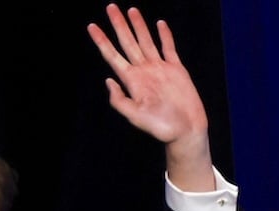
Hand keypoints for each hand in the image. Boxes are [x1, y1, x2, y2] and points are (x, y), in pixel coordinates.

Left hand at [88, 4, 214, 190]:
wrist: (186, 131)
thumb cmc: (161, 128)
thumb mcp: (135, 117)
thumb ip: (120, 100)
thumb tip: (108, 80)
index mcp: (132, 81)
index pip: (113, 56)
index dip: (102, 41)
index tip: (92, 27)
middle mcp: (144, 71)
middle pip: (128, 43)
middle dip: (119, 25)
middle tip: (110, 7)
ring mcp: (160, 69)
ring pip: (146, 41)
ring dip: (138, 25)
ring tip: (131, 9)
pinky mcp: (176, 69)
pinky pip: (169, 48)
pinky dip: (165, 35)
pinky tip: (159, 23)